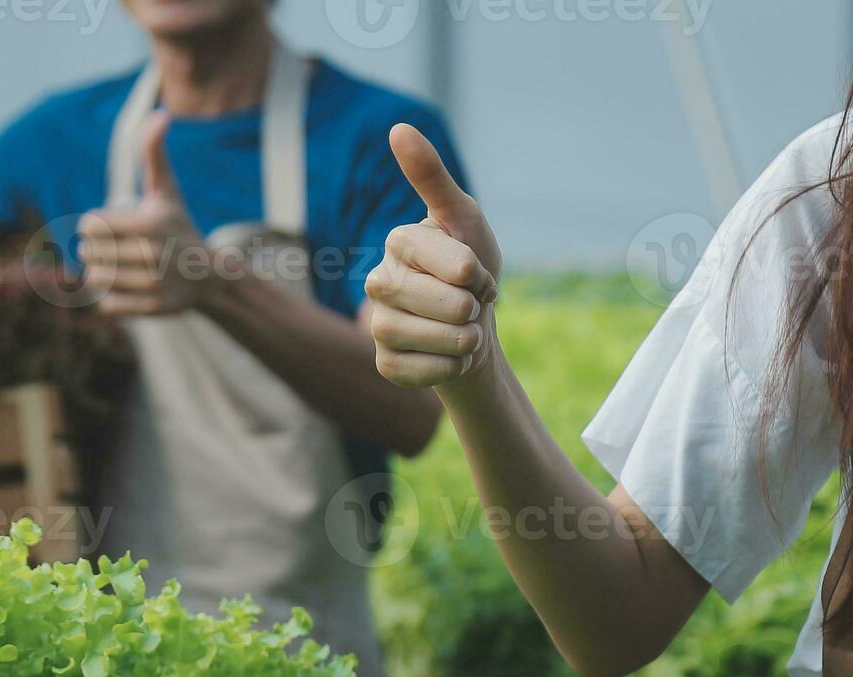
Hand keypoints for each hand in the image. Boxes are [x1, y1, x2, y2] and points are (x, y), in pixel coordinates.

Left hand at [79, 113, 219, 316]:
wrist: (209, 276)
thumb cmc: (178, 226)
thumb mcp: (167, 190)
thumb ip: (155, 153)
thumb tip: (161, 114)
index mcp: (149, 224)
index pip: (90, 225)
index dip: (93, 225)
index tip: (109, 227)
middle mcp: (152, 255)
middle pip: (89, 254)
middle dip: (95, 251)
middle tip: (112, 250)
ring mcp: (154, 285)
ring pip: (95, 281)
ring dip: (99, 275)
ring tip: (115, 269)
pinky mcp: (152, 309)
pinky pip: (106, 306)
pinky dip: (109, 299)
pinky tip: (125, 288)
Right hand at [366, 124, 502, 389]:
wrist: (474, 328)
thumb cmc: (469, 270)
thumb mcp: (463, 219)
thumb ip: (431, 177)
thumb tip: (398, 128)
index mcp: (398, 241)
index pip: (446, 260)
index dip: (474, 272)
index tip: (476, 272)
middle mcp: (378, 279)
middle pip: (438, 301)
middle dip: (470, 307)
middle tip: (472, 304)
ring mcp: (376, 323)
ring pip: (425, 337)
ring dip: (461, 339)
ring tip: (466, 331)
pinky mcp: (384, 362)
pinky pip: (420, 372)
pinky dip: (449, 367)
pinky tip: (451, 356)